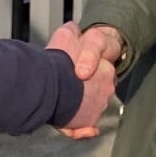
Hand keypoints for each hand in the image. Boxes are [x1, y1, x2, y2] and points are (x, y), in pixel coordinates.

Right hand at [45, 22, 114, 137]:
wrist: (50, 84)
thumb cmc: (58, 62)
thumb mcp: (66, 35)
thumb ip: (73, 31)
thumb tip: (75, 28)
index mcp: (105, 69)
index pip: (100, 69)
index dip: (85, 69)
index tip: (76, 71)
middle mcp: (106, 89)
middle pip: (96, 89)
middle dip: (84, 88)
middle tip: (68, 86)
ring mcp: (98, 107)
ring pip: (90, 107)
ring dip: (80, 106)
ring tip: (64, 102)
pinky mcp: (88, 123)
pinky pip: (85, 126)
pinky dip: (80, 128)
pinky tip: (72, 126)